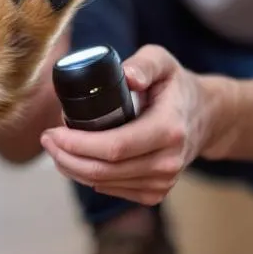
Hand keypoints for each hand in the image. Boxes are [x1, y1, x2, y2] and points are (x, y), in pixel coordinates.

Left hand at [40, 45, 224, 205]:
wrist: (205, 117)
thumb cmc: (176, 86)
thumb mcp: (163, 62)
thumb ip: (144, 64)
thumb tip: (126, 76)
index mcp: (168, 130)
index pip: (115, 147)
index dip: (78, 144)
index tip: (53, 132)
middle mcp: (168, 161)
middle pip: (105, 170)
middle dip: (67, 158)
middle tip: (46, 139)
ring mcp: (164, 181)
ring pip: (106, 184)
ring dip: (73, 169)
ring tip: (56, 148)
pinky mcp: (156, 192)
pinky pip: (115, 191)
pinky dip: (90, 179)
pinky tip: (77, 162)